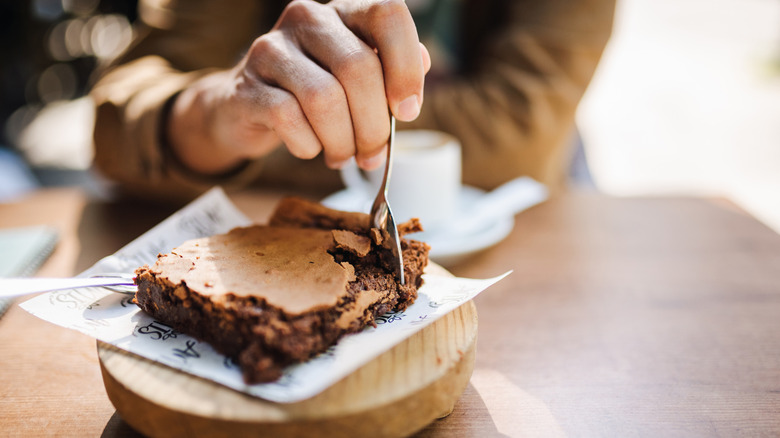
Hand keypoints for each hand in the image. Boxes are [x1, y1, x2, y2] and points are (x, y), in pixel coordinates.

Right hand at [168, 0, 430, 175]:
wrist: (248, 109)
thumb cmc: (316, 97)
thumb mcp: (358, 82)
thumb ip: (391, 72)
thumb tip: (424, 64)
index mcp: (344, 13)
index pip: (387, 14)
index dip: (405, 67)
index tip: (407, 111)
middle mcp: (307, 18)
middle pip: (358, 68)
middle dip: (374, 125)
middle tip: (373, 154)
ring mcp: (271, 49)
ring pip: (324, 99)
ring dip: (343, 141)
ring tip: (344, 156)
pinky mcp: (247, 85)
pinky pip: (288, 119)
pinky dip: (308, 145)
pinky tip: (311, 149)